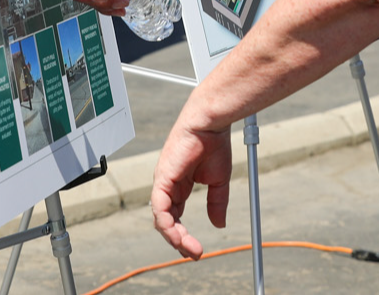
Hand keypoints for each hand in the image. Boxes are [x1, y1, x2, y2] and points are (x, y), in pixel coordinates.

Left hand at [150, 117, 233, 257]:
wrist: (211, 123)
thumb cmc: (214, 143)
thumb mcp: (219, 181)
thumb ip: (216, 203)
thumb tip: (219, 225)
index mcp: (179, 186)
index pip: (176, 217)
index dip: (184, 235)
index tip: (197, 250)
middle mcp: (168, 186)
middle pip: (167, 222)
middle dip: (180, 242)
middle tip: (194, 254)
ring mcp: (163, 183)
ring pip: (162, 220)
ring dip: (175, 238)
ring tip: (190, 250)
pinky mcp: (162, 179)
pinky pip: (160, 208)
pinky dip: (167, 224)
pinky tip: (178, 236)